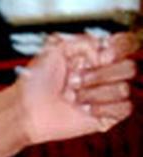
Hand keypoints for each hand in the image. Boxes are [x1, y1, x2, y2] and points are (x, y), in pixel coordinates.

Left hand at [19, 32, 136, 144]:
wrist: (26, 108)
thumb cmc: (35, 81)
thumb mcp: (54, 48)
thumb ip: (84, 41)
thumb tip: (105, 49)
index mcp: (95, 54)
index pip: (126, 43)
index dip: (121, 48)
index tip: (102, 55)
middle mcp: (104, 73)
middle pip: (129, 67)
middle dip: (98, 75)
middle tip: (74, 79)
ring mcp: (107, 94)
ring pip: (124, 89)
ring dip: (93, 93)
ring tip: (73, 96)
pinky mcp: (108, 115)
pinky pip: (123, 108)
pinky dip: (101, 108)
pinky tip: (84, 108)